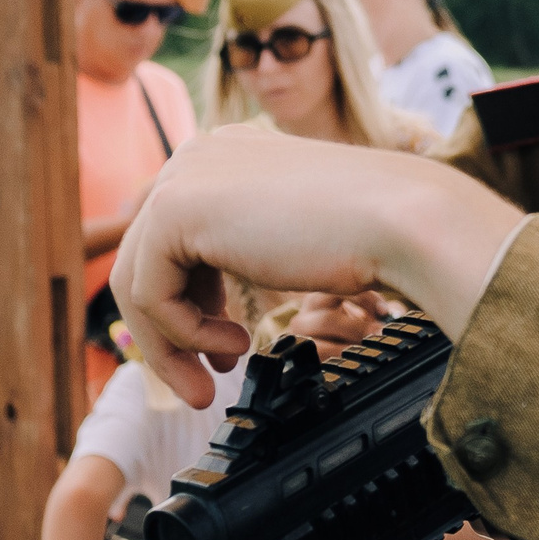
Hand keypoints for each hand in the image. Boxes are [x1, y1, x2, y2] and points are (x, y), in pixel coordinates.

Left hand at [110, 125, 521, 407]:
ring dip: (171, 346)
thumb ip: (248, 245)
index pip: (177, 238)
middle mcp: (198, 156)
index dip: (192, 303)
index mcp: (228, 155)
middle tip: (205, 383)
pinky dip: (184, 335)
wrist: (399, 222)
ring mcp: (183, 177)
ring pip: (139, 281)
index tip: (221, 351)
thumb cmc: (370, 234)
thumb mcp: (294, 236)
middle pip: (149, 259)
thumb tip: (207, 298)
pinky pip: (150, 293)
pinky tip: (233, 346)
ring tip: (210, 383)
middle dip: (172, 332)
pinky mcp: (173, 208)